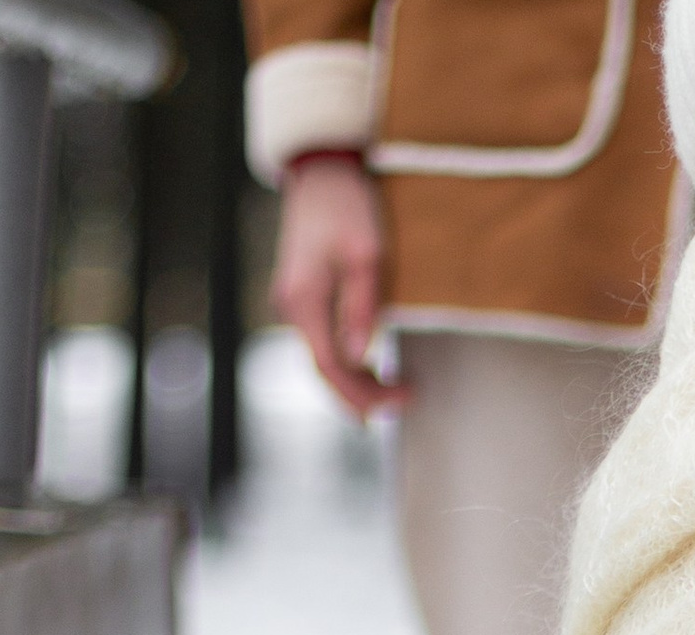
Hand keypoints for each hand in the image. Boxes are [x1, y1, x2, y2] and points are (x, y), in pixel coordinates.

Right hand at [270, 155, 401, 418]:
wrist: (322, 173)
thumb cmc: (348, 205)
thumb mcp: (365, 253)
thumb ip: (361, 305)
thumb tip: (360, 355)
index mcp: (305, 298)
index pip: (330, 365)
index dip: (365, 392)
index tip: (401, 399)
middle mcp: (291, 306)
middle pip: (323, 370)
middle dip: (361, 395)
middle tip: (402, 403)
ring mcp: (294, 303)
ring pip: (322, 359)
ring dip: (355, 382)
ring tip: (392, 392)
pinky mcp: (303, 298)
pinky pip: (322, 342)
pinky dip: (346, 362)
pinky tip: (371, 368)